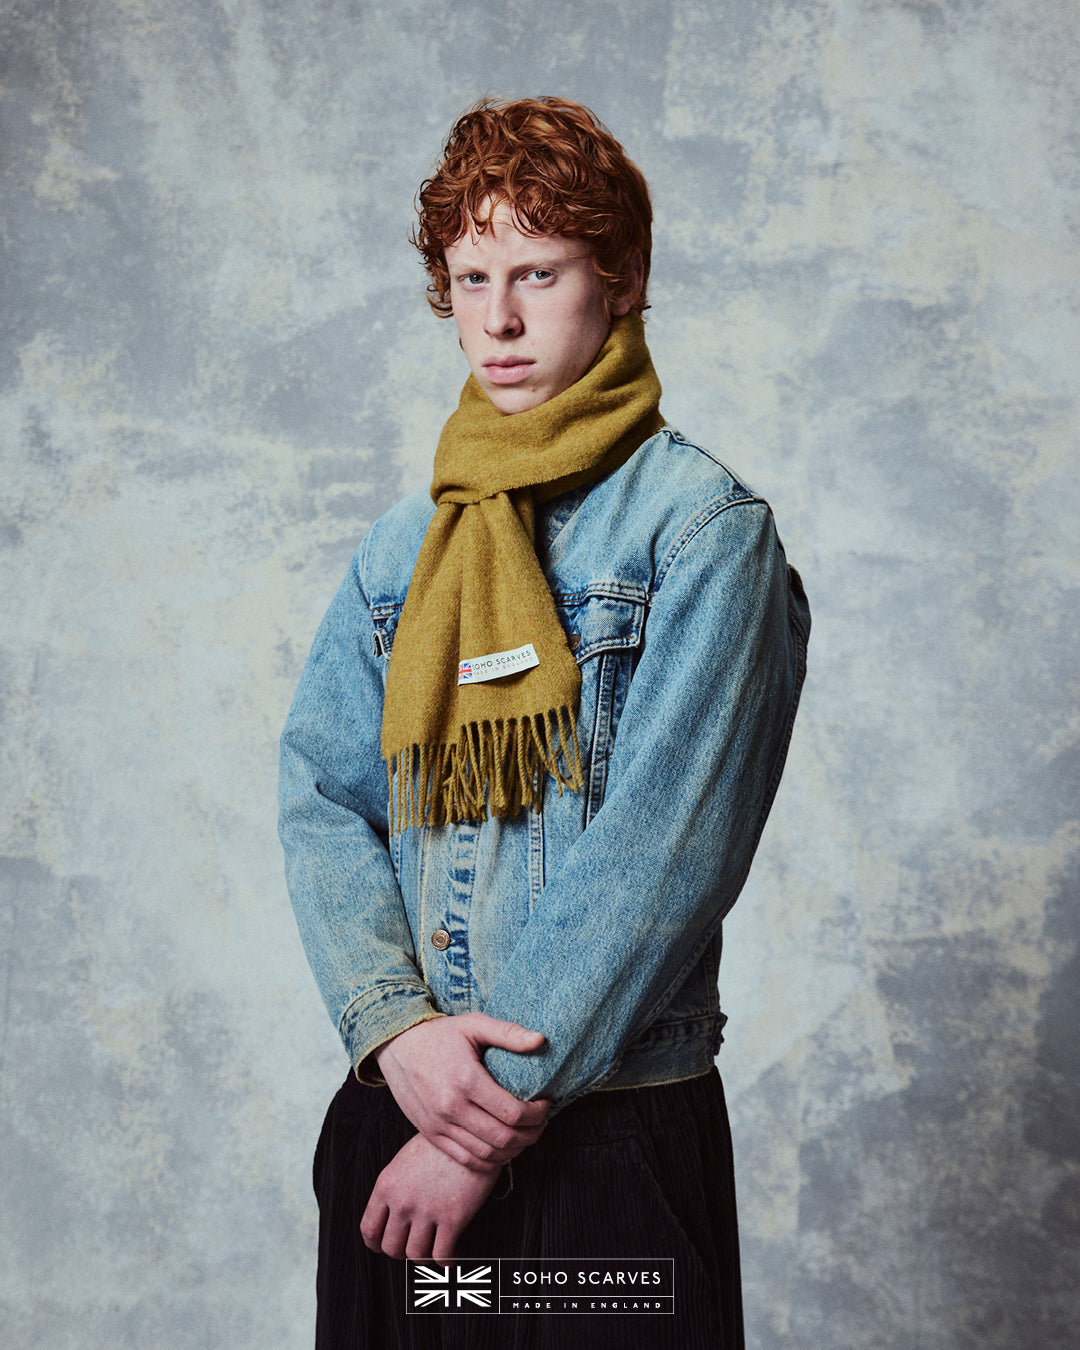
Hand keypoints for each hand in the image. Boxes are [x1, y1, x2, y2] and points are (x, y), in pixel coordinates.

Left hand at [360, 1133, 500, 1261]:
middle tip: (412, 1246)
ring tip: (432, 1249)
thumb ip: (395, 1188)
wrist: (470, 1133)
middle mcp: (403, 1201)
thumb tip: (393, 1214)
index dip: (376, 1244)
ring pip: (415, 1255)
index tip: (384, 1245)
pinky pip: (441, 1255)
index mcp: (387, 1185)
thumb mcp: (404, 1160)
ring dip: (423, 1257)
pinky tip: (450, 1253)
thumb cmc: (439, 1145)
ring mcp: (427, 1211)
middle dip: (401, 1251)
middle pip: (391, 1247)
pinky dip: (445, 1260)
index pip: (369, 1230)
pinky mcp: (453, 1218)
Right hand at [374, 1013, 549, 1168]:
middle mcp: (452, 1107)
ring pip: (487, 1154)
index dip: (537, 1114)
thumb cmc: (439, 1034)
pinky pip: (466, 1159)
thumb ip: (508, 1033)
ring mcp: (439, 1124)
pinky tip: (502, 1148)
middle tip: (540, 1123)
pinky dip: (490, 1160)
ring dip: (514, 1150)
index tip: (544, 1104)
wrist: (396, 1046)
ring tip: (525, 1135)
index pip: (513, 1112)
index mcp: (466, 1080)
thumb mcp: (474, 1024)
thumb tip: (541, 1040)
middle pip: (503, 1138)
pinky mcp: (431, 1134)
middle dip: (531, 1135)